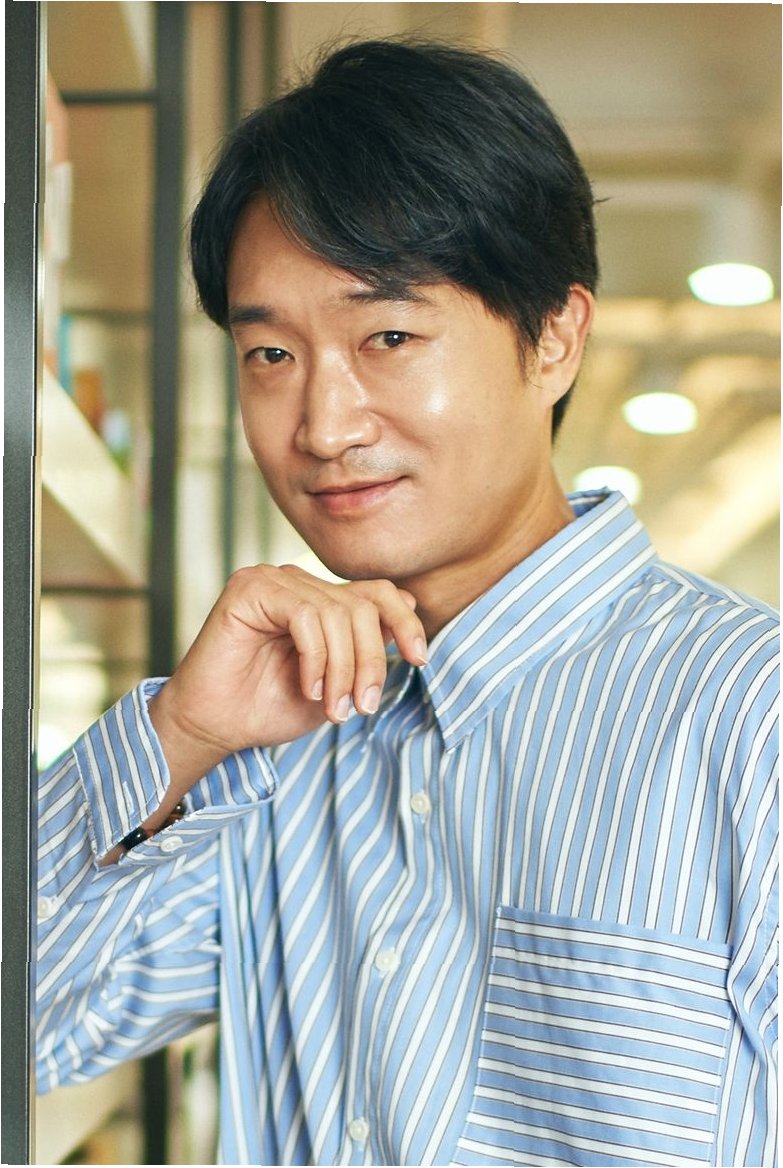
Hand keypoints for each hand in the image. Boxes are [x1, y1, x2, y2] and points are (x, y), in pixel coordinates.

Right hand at [147, 564, 427, 804]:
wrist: (215, 727)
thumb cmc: (270, 707)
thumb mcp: (338, 682)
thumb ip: (368, 646)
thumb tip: (410, 604)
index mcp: (320, 599)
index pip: (379, 593)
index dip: (406, 622)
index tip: (419, 660)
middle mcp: (299, 582)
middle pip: (363, 605)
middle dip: (371, 661)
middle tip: (362, 706)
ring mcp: (273, 579)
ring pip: (338, 613)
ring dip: (343, 669)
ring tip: (334, 707)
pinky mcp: (250, 588)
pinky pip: (305, 615)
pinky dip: (316, 658)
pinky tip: (308, 687)